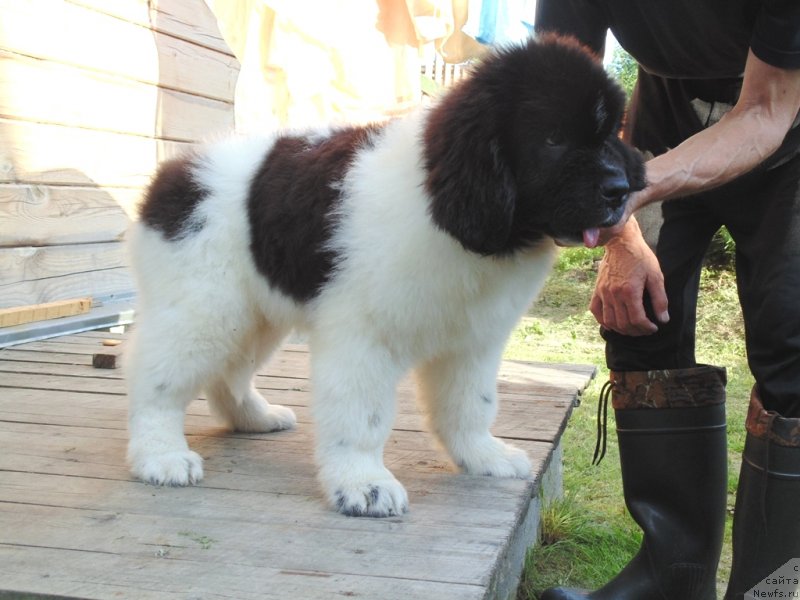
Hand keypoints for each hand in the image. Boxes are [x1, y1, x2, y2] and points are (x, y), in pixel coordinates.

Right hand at [590, 218, 668, 335]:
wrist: (621, 243)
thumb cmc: (640, 258)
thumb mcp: (656, 276)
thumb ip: (660, 299)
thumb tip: (663, 319)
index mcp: (630, 291)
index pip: (637, 319)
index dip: (646, 328)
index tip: (653, 327)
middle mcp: (614, 294)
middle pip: (623, 323)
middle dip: (636, 331)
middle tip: (645, 330)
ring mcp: (603, 293)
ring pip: (609, 321)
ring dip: (621, 329)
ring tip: (631, 329)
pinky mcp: (597, 290)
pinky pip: (595, 311)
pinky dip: (603, 321)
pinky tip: (612, 325)